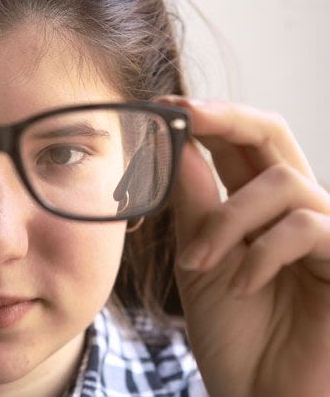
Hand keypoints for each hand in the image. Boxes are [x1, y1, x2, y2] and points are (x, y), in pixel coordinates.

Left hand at [158, 97, 329, 396]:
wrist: (260, 396)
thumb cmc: (234, 335)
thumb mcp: (201, 260)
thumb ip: (196, 205)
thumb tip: (177, 147)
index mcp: (260, 208)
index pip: (241, 142)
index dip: (206, 118)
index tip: (163, 108)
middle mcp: (299, 209)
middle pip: (273, 133)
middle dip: (224, 119)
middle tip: (181, 116)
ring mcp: (329, 234)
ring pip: (283, 182)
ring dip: (228, 220)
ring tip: (198, 263)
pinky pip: (309, 228)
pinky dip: (262, 253)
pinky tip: (240, 286)